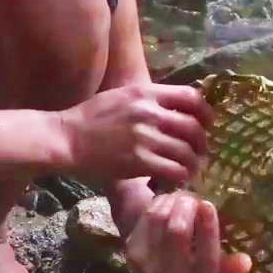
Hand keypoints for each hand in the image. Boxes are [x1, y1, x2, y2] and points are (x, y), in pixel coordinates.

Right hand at [57, 84, 210, 185]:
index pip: (191, 97)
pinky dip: (180, 177)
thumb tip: (175, 108)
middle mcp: (149, 112)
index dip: (206, 113)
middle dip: (202, 144)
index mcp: (146, 92)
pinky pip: (175, 170)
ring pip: (187, 152)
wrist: (66, 139)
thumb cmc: (90, 118)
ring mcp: (145, 137)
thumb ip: (148, 99)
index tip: (206, 125)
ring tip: (189, 170)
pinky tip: (175, 179)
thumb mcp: (120, 96)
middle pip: (194, 127)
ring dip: (193, 164)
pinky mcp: (139, 161)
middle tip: (199, 154)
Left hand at [123, 190, 251, 272]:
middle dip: (188, 207)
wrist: (159, 264)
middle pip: (178, 233)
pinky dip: (161, 204)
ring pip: (162, 220)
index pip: (207, 261)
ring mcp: (148, 270)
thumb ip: (230, 268)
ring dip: (174, 202)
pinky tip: (169, 201)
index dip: (208, 231)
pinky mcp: (133, 254)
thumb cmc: (196, 262)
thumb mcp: (216, 268)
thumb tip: (246, 262)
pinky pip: (149, 217)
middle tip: (195, 197)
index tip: (209, 205)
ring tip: (183, 197)